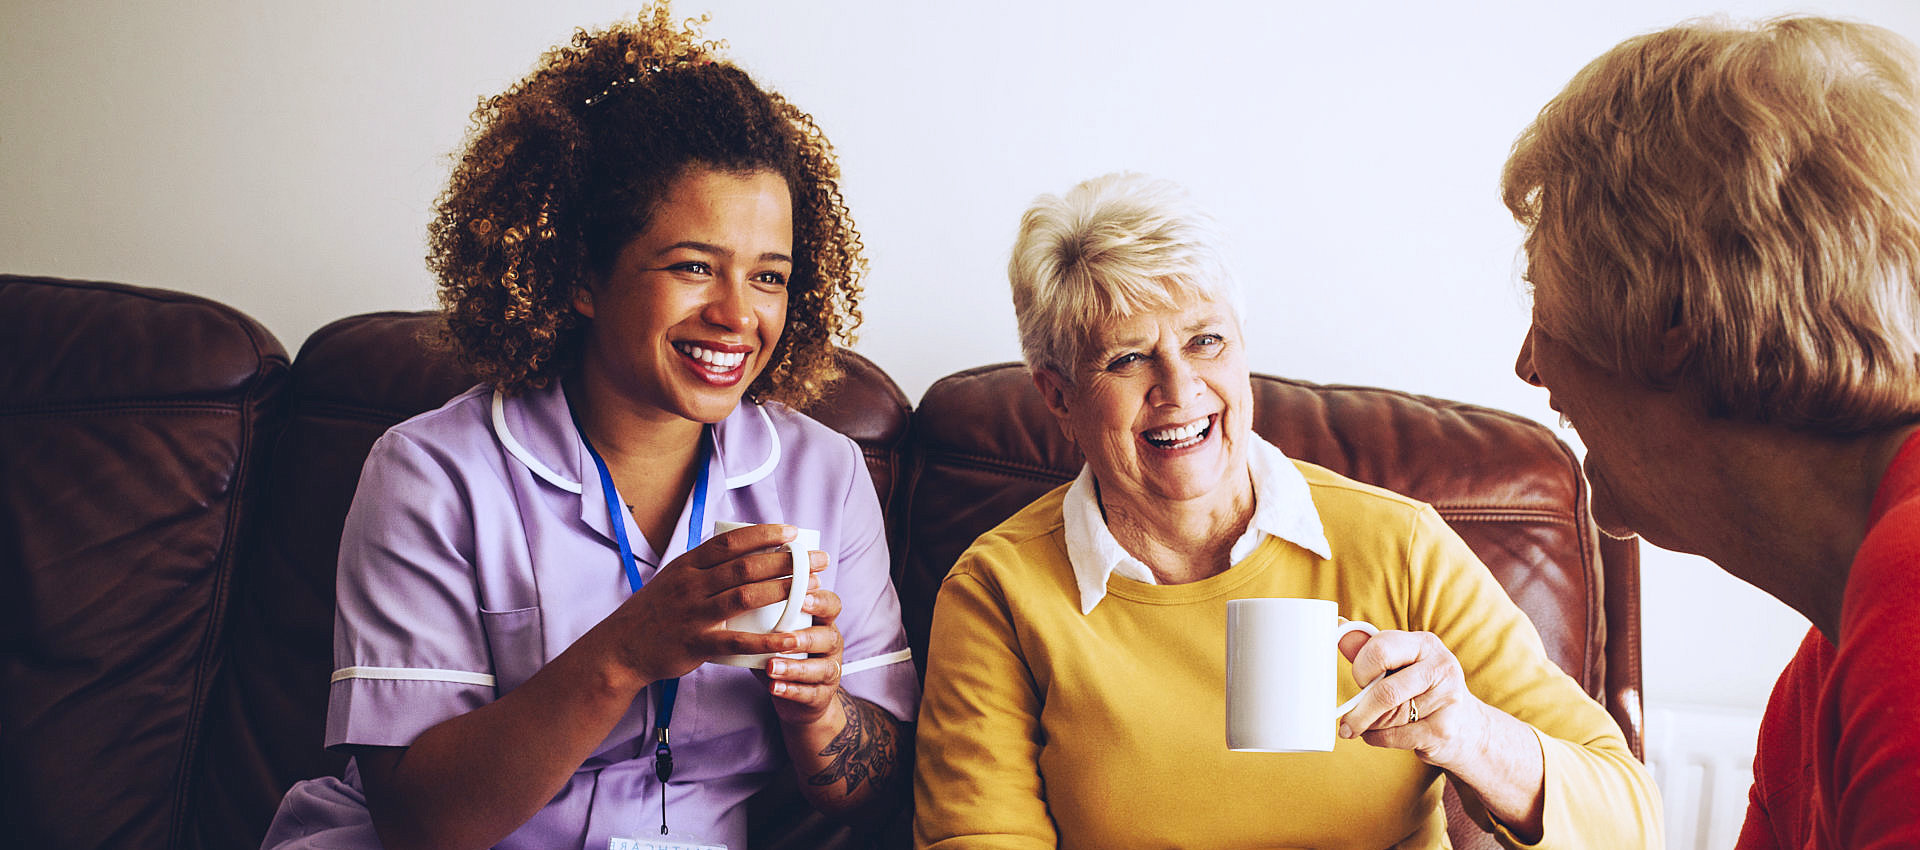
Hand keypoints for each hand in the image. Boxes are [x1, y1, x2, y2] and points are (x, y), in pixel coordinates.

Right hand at [590, 523, 827, 686]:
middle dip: (787, 560)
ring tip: (813, 588)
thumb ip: (705, 565)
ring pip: (745, 596)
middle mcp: (691, 585)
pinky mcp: (696, 644)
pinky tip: (789, 638)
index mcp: (687, 565)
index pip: (731, 542)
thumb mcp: (674, 579)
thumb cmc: (655, 612)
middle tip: (817, 560)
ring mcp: (693, 614)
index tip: (793, 531)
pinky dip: (765, 639)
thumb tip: (743, 548)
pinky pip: (736, 640)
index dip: (764, 534)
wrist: (620, 649)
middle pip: (746, 566)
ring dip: (784, 590)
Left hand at [762, 584, 844, 726]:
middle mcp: (831, 645)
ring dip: (795, 668)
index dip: (820, 601)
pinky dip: (791, 691)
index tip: (802, 598)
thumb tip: (736, 592)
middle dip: (806, 638)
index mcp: (822, 623)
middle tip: (785, 638)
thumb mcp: (779, 631)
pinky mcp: (822, 696)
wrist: (799, 698)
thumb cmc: (784, 654)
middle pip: (829, 637)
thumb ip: (767, 615)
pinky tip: (774, 688)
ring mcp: (830, 672)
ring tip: (771, 667)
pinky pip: (810, 694)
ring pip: (822, 669)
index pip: (831, 605)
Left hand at [1335, 628, 1496, 771]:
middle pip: (1384, 691)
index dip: (1361, 670)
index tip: (1359, 681)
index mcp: (1425, 643)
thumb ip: (1369, 648)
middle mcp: (1441, 667)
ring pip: (1387, 717)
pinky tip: (1381, 734)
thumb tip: (1338, 625)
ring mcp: (1447, 699)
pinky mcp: (1444, 730)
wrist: (1467, 727)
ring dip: (1369, 725)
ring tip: (1370, 724)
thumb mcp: (1401, 663)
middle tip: (1347, 719)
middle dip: (1359, 710)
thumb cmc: (1422, 689)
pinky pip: (1394, 736)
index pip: (1379, 650)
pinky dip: (1377, 738)